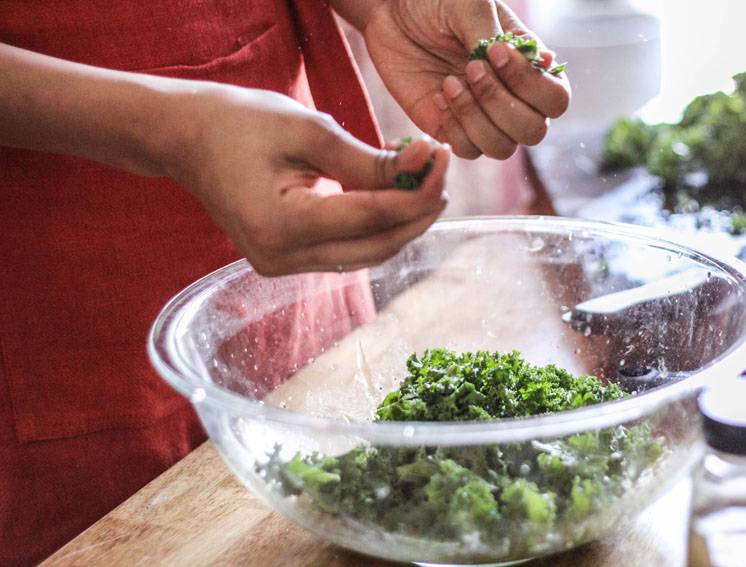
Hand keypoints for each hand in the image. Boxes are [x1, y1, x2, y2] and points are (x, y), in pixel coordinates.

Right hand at [162, 84, 449, 275]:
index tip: (444, 160)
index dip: (416, 194)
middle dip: (416, 215)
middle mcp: (280, 258)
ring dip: (399, 225)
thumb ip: (369, 160)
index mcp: (281, 225)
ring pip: (363, 256)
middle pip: (374, 248)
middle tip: (443, 177)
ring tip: (424, 186)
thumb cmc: (240, 122)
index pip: (370, 218)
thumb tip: (425, 166)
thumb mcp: (309, 131)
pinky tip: (392, 200)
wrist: (187, 138)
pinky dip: (372, 229)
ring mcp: (280, 265)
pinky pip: (343, 251)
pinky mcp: (284, 260)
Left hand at [360, 0, 569, 159]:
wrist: (391, 13)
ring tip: (451, 80)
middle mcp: (512, 99)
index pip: (556, 100)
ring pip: (502, 148)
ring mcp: (482, 118)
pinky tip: (439, 95)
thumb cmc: (437, 3)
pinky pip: (467, 150)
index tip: (495, 52)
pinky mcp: (451, 130)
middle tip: (469, 67)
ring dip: (476, 117)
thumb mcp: (470, 6)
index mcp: (528, 68)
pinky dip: (455, 127)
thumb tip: (548, 61)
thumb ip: (501, 37)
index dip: (531, 85)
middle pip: (534, 131)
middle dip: (501, 103)